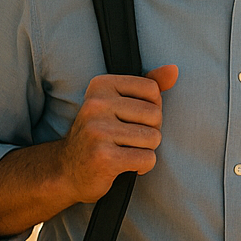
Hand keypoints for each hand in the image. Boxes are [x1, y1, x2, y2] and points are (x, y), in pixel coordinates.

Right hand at [58, 64, 178, 203]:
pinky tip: (126, 166)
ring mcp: (98, 131)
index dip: (152, 109)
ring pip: (153, 138)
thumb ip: (148, 86)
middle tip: (128, 140)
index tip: (132, 120)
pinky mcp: (104, 157)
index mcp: (101, 85)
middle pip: (155, 115)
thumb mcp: (119, 104)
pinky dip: (143, 166)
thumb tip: (174, 70)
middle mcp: (96, 105)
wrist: (67, 171)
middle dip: (150, 131)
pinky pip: (147, 159)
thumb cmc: (101, 135)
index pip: (152, 90)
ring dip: (145, 150)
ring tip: (125, 152)